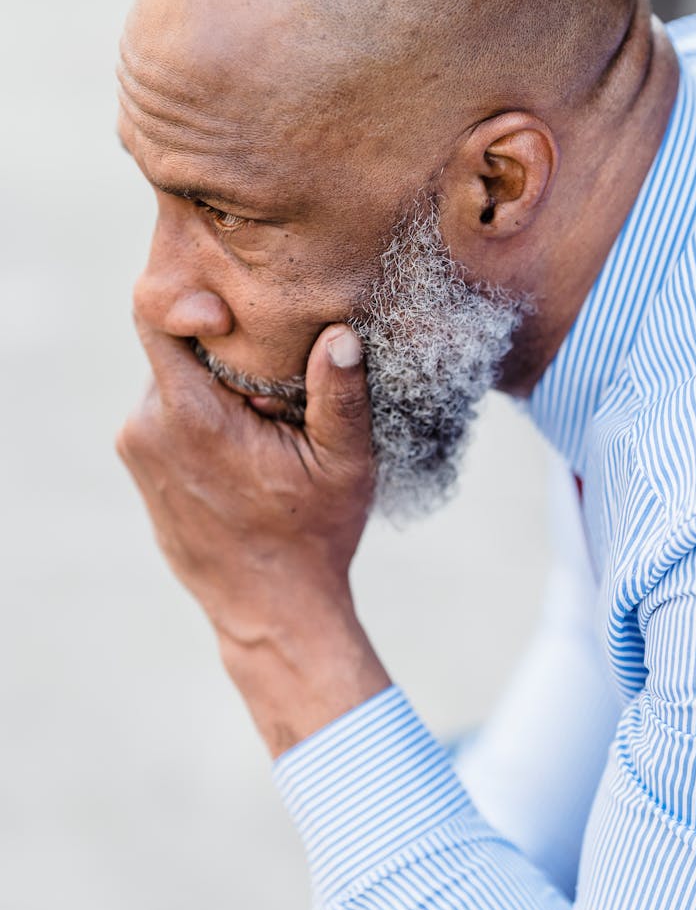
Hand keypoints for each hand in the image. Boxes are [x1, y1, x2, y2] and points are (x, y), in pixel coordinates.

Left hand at [117, 316, 389, 752]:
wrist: (270, 613)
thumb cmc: (313, 538)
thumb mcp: (344, 464)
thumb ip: (340, 394)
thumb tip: (340, 332)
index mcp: (189, 415)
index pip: (158, 314)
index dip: (196, 296)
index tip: (243, 313)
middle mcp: (145, 427)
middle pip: (174, 347)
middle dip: (224, 350)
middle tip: (277, 387)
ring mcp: (136, 449)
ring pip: (171, 379)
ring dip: (215, 384)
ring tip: (266, 422)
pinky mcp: (141, 467)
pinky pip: (166, 412)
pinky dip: (202, 412)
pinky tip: (245, 447)